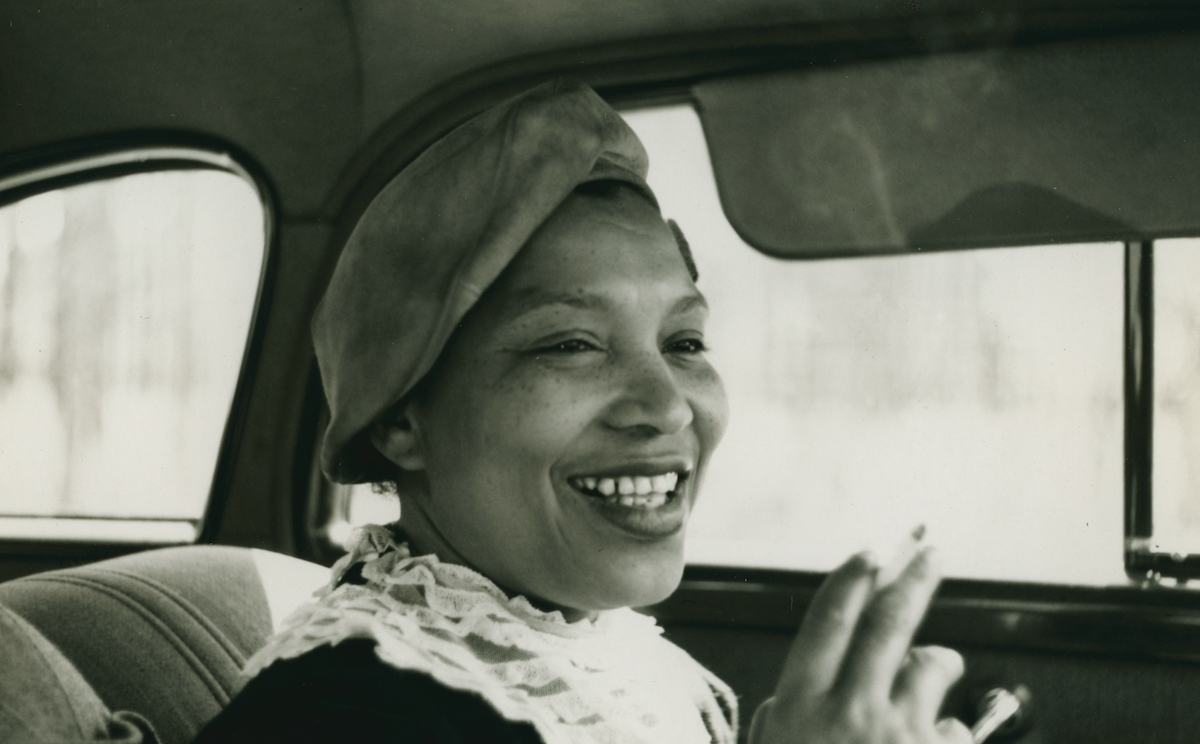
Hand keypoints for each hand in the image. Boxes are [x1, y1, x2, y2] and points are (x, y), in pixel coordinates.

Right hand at [749, 548, 969, 743]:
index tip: (868, 557)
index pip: (828, 623)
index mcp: (801, 708)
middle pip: (888, 624)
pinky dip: (947, 731)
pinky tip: (933, 743)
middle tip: (930, 555)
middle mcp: (850, 712)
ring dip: (939, 661)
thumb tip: (784, 697)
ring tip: (940, 670)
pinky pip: (957, 725)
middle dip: (914, 580)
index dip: (850, 582)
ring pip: (931, 665)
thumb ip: (777, 720)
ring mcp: (898, 734)